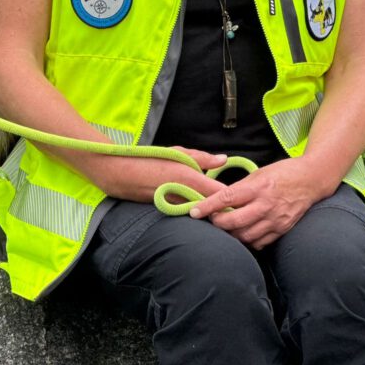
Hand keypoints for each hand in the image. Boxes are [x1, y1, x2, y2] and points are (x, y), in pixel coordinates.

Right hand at [88, 146, 228, 202]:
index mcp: (188, 178)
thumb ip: (202, 157)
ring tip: (222, 212)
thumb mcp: (177, 151)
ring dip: (210, 212)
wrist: (119, 174)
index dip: (233, 199)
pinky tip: (199, 210)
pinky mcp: (168, 212)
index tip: (245, 199)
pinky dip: (195, 212)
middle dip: (224, 209)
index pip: (219, 194)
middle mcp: (184, 195)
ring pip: (200, 213)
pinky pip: (188, 213)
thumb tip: (224, 159)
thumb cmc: (148, 158)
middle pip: (212, 208)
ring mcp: (176, 206)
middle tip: (238, 209)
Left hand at [187, 157, 323, 249]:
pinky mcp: (282, 230)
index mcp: (258, 187)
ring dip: (232, 234)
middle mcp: (266, 205)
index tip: (194, 212)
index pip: (227, 199)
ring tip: (226, 227)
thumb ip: (240, 187)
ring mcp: (275, 220)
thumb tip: (220, 199)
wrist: (311, 180)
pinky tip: (244, 233)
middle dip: (218, 224)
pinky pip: (259, 242)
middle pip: (234, 222)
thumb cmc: (282, 173)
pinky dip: (248, 240)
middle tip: (212, 219)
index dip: (207, 207)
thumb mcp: (259, 173)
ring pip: (245, 236)